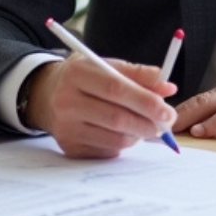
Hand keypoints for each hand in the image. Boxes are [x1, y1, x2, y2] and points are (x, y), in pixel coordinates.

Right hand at [31, 55, 176, 158]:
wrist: (47, 94)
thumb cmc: (85, 78)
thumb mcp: (106, 66)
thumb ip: (138, 74)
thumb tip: (168, 87)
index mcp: (78, 73)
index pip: (116, 88)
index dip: (145, 100)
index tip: (167, 109)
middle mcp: (67, 100)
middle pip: (116, 117)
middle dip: (148, 122)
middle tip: (166, 123)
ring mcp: (66, 126)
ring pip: (114, 138)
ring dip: (138, 134)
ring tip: (147, 126)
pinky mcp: (69, 146)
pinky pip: (107, 150)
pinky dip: (123, 143)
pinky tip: (125, 132)